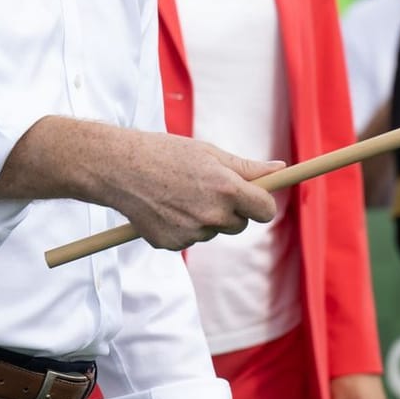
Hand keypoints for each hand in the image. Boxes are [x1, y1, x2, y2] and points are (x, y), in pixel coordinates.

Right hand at [112, 134, 282, 251]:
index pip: (265, 210)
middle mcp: (213, 215)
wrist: (119, 168)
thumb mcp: (210, 154)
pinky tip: (166, 208)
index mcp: (227, 189)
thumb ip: (248, 167)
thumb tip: (280, 168)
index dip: (262, 204)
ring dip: (206, 218)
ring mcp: (192, 233)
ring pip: (214, 230)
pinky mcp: (172, 244)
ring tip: (180, 194)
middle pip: (241, 224)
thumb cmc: (167, 154)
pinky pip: (190, 239)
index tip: (257, 198)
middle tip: (209, 190)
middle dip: (233, 210)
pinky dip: (183, 227)